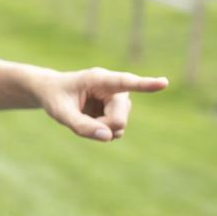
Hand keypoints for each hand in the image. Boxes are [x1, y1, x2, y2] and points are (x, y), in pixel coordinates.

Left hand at [38, 68, 168, 140]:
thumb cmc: (55, 98)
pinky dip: (102, 132)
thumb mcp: (60, 113)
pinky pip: (116, 131)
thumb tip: (109, 136)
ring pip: (119, 126)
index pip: (125, 82)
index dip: (145, 84)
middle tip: (80, 120)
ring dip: (101, 129)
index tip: (164, 82)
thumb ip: (81, 125)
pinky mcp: (118, 112)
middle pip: (120, 117)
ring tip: (83, 117)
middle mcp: (114, 88)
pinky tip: (91, 121)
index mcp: (99, 79)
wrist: (53, 93)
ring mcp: (118, 101)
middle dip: (102, 127)